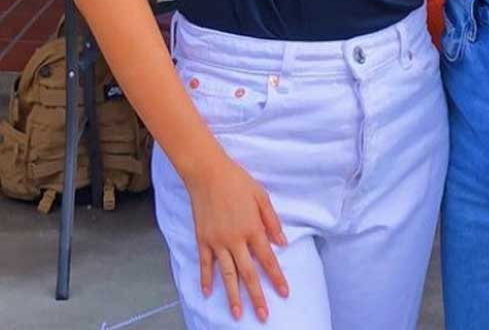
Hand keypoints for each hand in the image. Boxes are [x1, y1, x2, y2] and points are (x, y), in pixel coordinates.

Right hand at [185, 153, 288, 321]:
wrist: (208, 174)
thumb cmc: (238, 182)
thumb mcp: (261, 196)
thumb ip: (272, 221)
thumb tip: (282, 242)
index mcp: (253, 228)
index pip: (268, 259)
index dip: (277, 277)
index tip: (284, 293)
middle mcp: (235, 240)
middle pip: (248, 273)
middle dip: (257, 296)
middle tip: (264, 316)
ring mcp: (217, 242)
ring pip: (227, 275)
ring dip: (233, 296)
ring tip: (238, 314)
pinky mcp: (202, 240)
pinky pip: (205, 264)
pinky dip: (206, 280)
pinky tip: (208, 294)